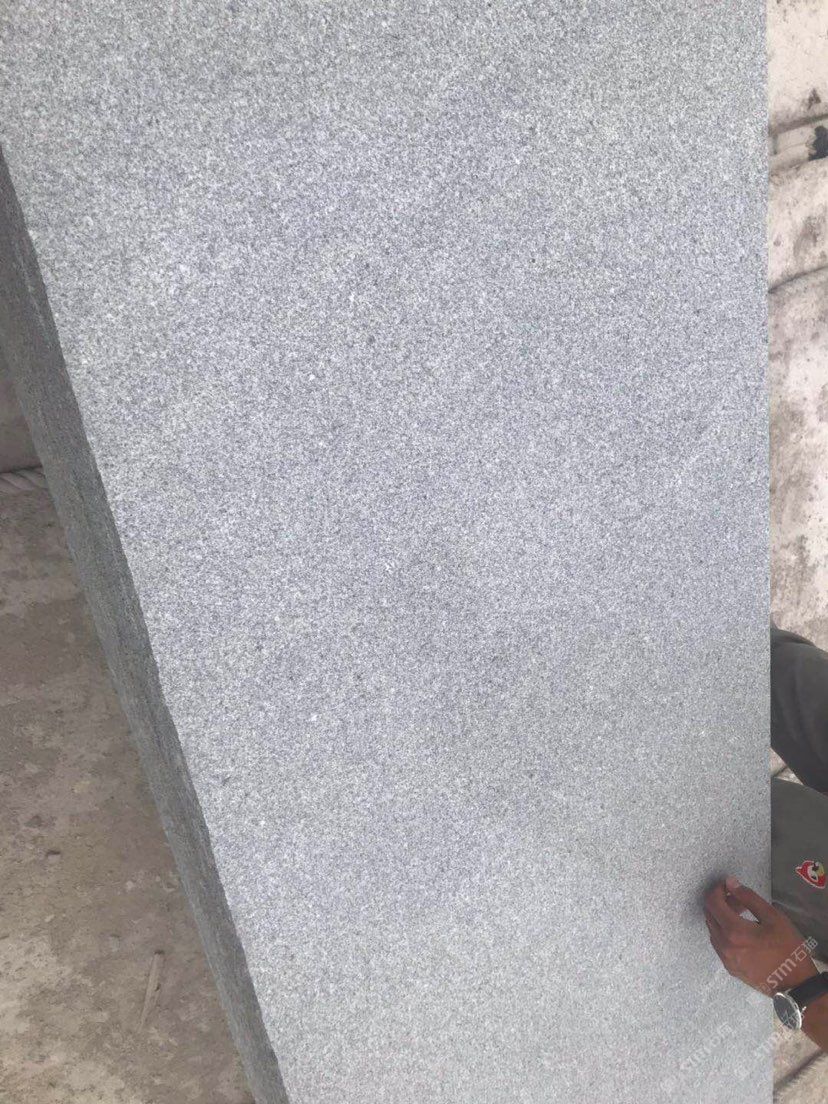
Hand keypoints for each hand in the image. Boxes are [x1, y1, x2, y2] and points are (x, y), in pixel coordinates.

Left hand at [704, 876, 816, 994]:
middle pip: (710, 915)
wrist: (796, 984)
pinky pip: (719, 944)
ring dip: (722, 918)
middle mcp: (724, 946)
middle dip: (720, 903)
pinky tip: (741, 932)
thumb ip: (749, 898)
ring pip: (713, 930)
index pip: (712, 903)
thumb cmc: (788, 948)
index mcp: (733, 931)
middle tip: (739, 900)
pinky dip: (724, 932)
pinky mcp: (730, 968)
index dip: (717, 890)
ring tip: (743, 915)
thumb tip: (730, 883)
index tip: (728, 886)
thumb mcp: (773, 917)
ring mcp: (725, 959)